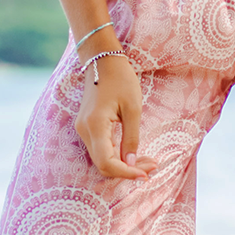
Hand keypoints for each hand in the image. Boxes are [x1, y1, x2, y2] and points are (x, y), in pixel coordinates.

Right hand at [75, 54, 157, 179]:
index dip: (126, 173)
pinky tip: (132, 153)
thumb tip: (131, 163)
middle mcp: (84, 130)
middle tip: (152, 166)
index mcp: (95, 125)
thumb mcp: (133, 108)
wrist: (103, 60)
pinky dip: (116, 155)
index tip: (146, 174)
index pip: (106, 162)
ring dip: (123, 164)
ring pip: (101, 159)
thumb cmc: (121, 79)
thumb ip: (131, 138)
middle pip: (103, 164)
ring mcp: (83, 129)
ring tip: (147, 161)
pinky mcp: (86, 127)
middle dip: (127, 170)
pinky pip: (100, 149)